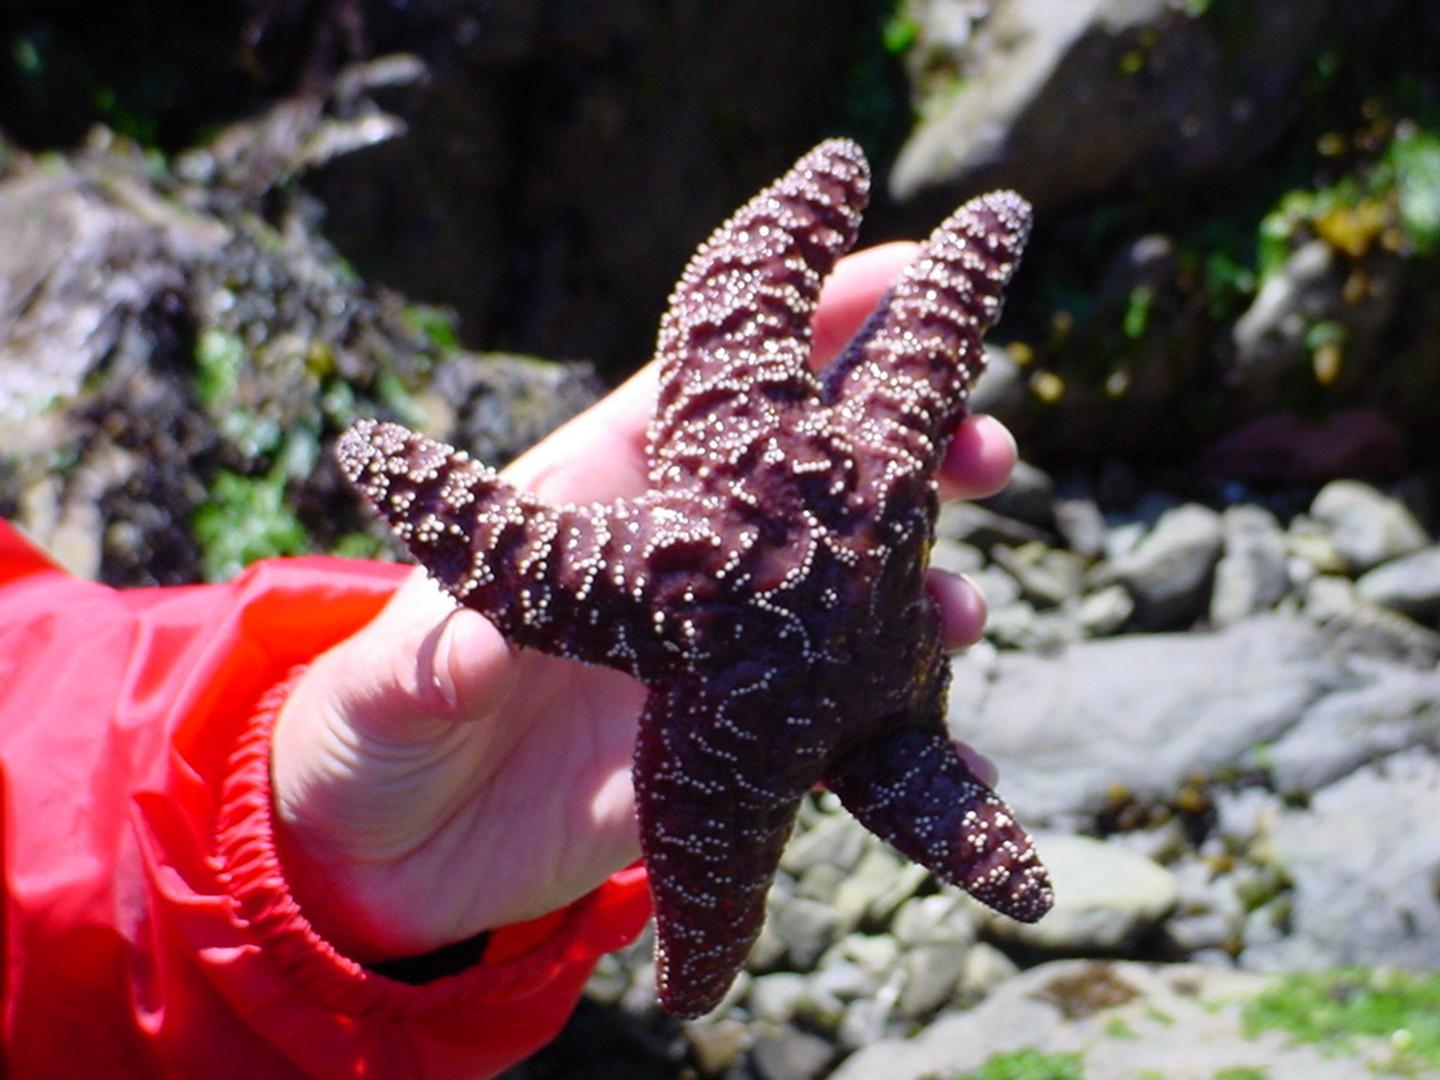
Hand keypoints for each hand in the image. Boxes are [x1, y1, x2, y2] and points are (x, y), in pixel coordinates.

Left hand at [269, 242, 1018, 961]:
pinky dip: (894, 725)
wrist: (395, 852)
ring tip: (961, 609)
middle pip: (810, 475)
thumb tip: (473, 648)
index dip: (806, 323)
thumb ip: (428, 663)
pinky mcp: (727, 738)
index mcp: (595, 502)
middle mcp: (673, 563)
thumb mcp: (386, 691)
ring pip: (840, 589)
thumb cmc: (375, 732)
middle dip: (906, 443)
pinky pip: (829, 720)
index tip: (903, 273)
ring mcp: (711, 650)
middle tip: (988, 445)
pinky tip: (953, 745)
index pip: (711, 387)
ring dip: (917, 582)